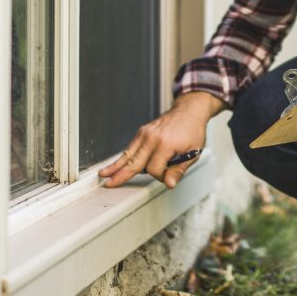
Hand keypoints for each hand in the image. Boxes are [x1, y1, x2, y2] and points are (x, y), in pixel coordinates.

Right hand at [98, 91, 224, 188]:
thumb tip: (168, 184)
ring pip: (128, 154)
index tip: (168, 175)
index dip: (160, 176)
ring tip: (103, 175)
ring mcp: (145, 133)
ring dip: (116, 166)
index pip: (154, 170)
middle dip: (121, 175)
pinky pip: (131, 147)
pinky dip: (122, 157)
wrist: (189, 110)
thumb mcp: (193, 152)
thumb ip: (179, 170)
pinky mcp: (142, 132)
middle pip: (135, 162)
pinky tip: (114, 165)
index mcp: (166, 144)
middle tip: (109, 184)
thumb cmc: (192, 131)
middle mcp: (152, 138)